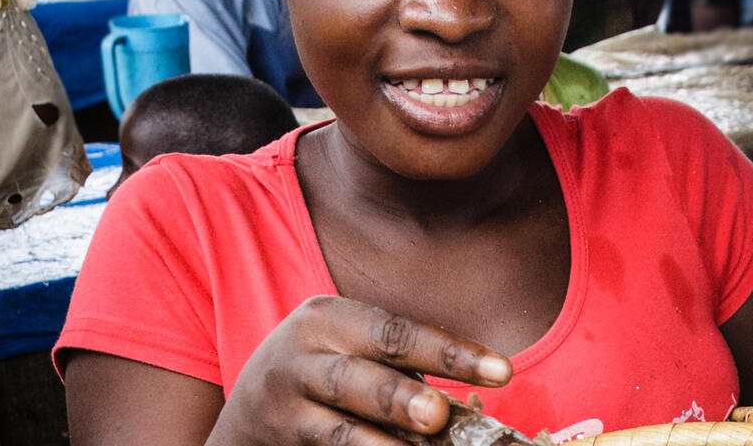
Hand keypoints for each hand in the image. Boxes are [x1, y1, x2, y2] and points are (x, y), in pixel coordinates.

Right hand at [206, 296, 512, 445]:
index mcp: (326, 319)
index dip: (449, 353)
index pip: (395, 333)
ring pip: (337, 431)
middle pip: (355, 379)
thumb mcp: (348, 347)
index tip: (503, 371)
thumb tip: (463, 409)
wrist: (249, 409)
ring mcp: (285, 409)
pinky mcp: (281, 444)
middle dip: (398, 398)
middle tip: (438, 415)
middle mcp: (299, 358)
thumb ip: (397, 367)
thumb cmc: (325, 370)